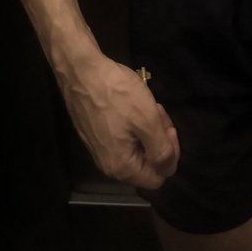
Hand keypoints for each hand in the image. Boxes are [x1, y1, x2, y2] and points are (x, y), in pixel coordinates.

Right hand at [60, 56, 179, 188]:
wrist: (82, 72)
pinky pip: (123, 138)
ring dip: (147, 129)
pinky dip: (133, 124)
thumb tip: (167, 170)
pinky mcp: (95, 134)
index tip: (167, 129)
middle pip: (146, 163)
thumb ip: (161, 150)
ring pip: (136, 148)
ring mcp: (99, 149)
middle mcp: (108, 165)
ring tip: (146, 105)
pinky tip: (132, 104)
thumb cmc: (118, 94)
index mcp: (121, 167)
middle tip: (158, 113)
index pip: (157, 178)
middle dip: (158, 139)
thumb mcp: (147, 120)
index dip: (170, 156)